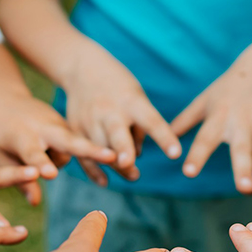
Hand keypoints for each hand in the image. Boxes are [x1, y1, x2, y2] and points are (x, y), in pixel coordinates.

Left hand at [0, 85, 117, 204]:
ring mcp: (60, 124)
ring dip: (59, 159)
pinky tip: (63, 149)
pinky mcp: (68, 125)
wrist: (3, 98)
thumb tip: (35, 203)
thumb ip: (18, 178)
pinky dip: (70, 152)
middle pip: (71, 141)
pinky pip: (74, 146)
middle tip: (113, 158)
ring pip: (72, 151)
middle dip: (91, 150)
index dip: (42, 164)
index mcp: (21, 135)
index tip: (50, 174)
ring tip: (39, 153)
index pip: (33, 153)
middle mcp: (44, 127)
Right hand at [60, 40, 181, 185]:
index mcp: (131, 102)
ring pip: (100, 149)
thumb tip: (137, 156)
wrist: (82, 69)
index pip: (151, 122)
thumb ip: (141, 127)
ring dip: (115, 166)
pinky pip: (83, 154)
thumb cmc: (120, 88)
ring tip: (133, 176)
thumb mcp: (137, 98)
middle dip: (122, 150)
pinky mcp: (75, 129)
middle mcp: (109, 111)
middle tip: (130, 165)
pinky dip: (93, 170)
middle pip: (117, 134)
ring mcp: (90, 120)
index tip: (176, 154)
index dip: (164, 138)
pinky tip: (104, 182)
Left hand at [172, 48, 251, 192]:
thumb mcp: (205, 101)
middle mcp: (243, 121)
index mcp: (219, 115)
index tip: (188, 172)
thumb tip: (159, 139)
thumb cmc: (228, 88)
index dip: (197, 156)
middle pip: (242, 151)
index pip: (205, 139)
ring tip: (250, 157)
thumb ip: (184, 121)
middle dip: (244, 171)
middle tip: (244, 188)